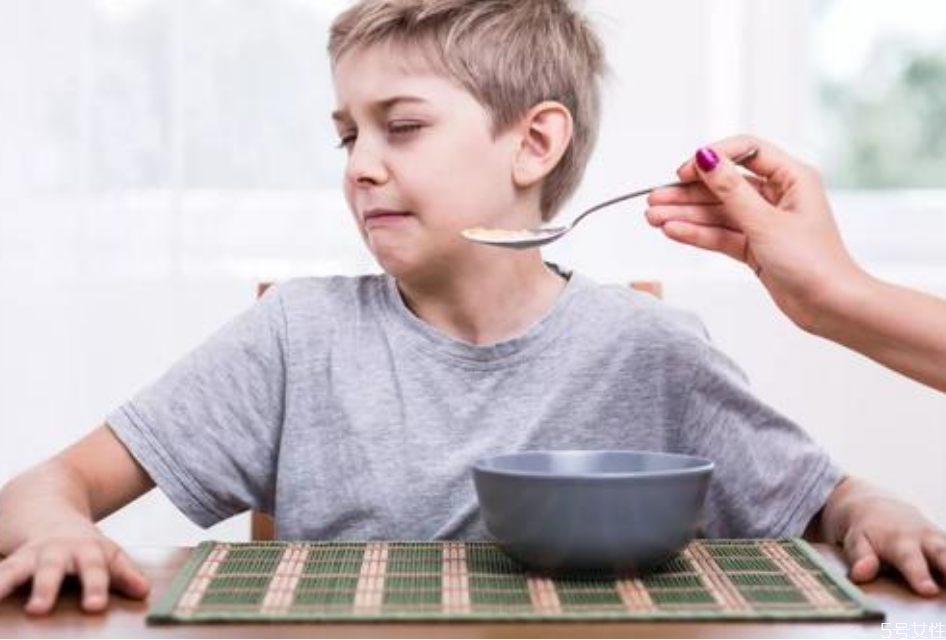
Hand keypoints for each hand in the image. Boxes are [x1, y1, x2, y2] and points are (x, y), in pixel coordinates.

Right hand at [0, 524, 149, 614]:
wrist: (47, 506)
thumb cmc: (84, 544)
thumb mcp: (108, 553)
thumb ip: (124, 573)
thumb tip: (143, 592)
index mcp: (86, 550)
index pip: (94, 569)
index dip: (95, 587)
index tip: (94, 607)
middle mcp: (55, 552)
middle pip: (51, 570)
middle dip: (45, 588)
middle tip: (38, 609)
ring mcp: (28, 556)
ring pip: (15, 569)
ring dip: (3, 584)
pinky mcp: (7, 562)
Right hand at [646, 135, 868, 334]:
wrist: (831, 307)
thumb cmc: (814, 263)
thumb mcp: (766, 223)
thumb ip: (730, 190)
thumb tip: (705, 158)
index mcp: (792, 178)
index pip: (745, 152)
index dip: (712, 158)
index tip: (684, 172)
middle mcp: (777, 196)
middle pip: (723, 185)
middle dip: (688, 194)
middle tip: (655, 200)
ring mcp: (764, 222)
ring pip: (717, 212)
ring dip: (685, 215)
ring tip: (653, 218)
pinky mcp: (755, 247)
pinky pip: (720, 234)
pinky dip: (697, 234)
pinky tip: (672, 231)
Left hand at [822, 479, 945, 595]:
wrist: (873, 503)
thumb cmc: (864, 528)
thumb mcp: (855, 540)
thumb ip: (860, 557)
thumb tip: (861, 574)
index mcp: (898, 541)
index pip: (910, 560)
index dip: (918, 575)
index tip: (928, 589)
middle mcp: (923, 539)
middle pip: (943, 554)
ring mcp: (938, 540)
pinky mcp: (945, 542)